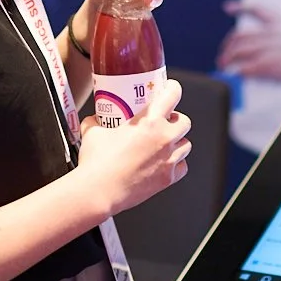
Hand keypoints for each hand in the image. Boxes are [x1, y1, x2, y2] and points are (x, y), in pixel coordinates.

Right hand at [77, 77, 192, 215]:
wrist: (98, 192)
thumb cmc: (97, 164)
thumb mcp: (93, 133)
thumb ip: (95, 122)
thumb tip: (93, 120)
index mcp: (150, 121)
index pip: (172, 95)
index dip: (173, 89)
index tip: (169, 89)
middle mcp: (164, 138)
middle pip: (185, 121)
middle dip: (176, 120)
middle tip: (163, 122)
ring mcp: (168, 159)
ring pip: (187, 145)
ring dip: (178, 142)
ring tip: (164, 144)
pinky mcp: (167, 179)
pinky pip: (182, 167)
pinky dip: (176, 164)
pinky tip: (164, 163)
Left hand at [216, 0, 280, 82]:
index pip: (257, 10)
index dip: (240, 8)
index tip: (228, 7)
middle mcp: (271, 33)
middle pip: (239, 36)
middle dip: (227, 46)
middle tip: (222, 56)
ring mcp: (267, 48)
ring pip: (237, 51)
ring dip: (227, 60)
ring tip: (223, 68)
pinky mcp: (266, 64)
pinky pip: (243, 69)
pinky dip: (235, 74)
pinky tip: (233, 78)